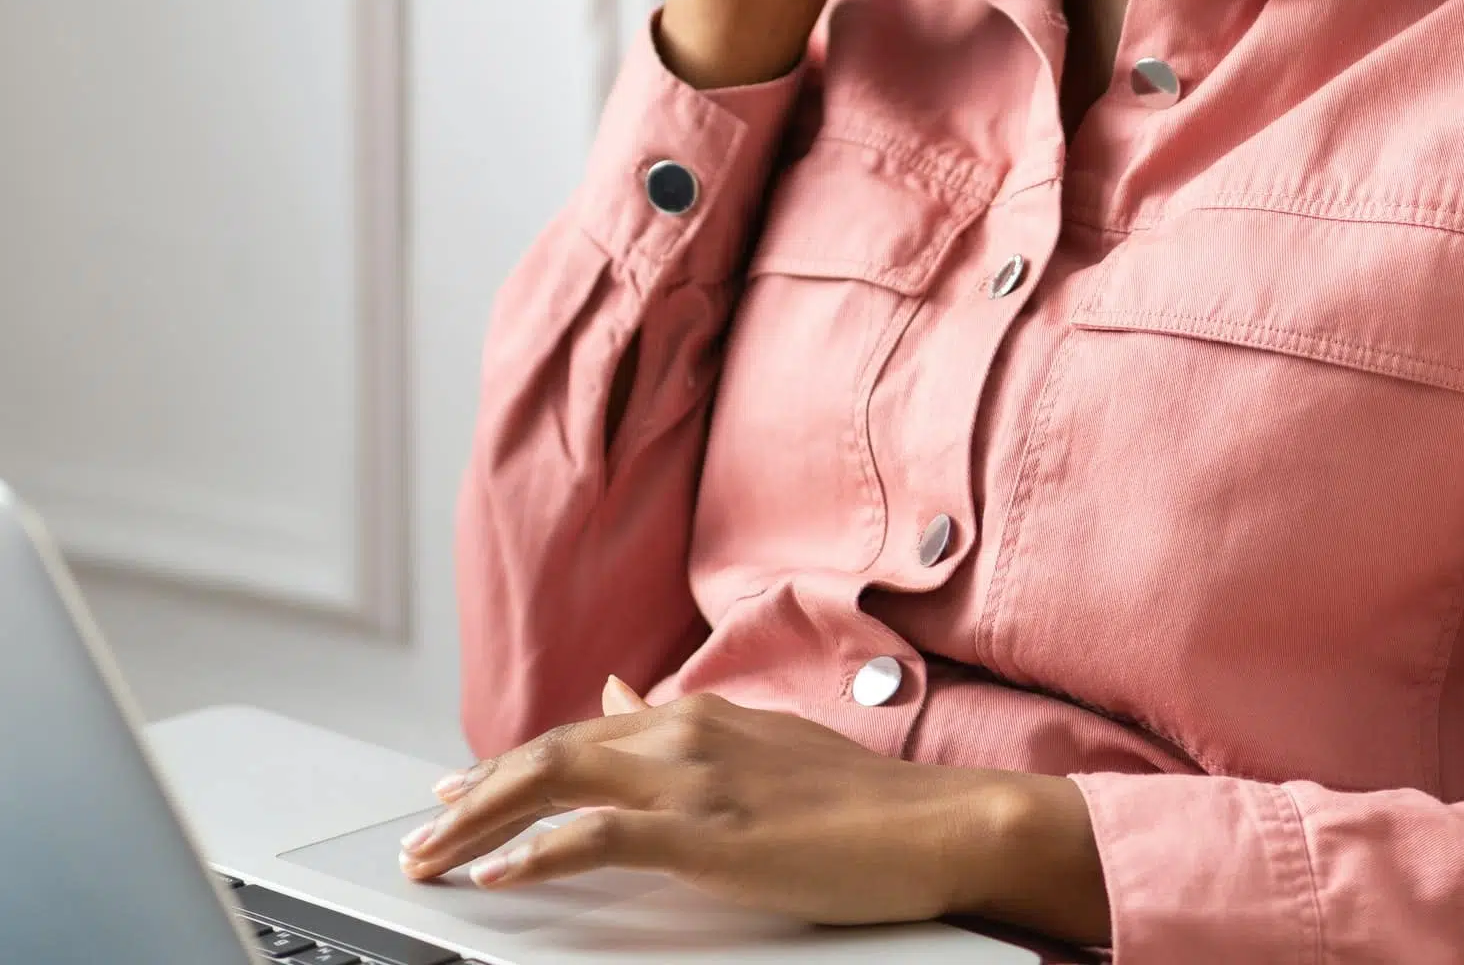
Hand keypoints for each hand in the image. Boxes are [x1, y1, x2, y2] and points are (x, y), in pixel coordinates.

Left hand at [397, 682, 1109, 944]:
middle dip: (473, 794)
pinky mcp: (706, 831)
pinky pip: (597, 837)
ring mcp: (693, 778)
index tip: (458, 792)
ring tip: (431, 856)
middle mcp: (685, 732)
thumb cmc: (858, 801)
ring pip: (556, 782)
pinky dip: (537, 854)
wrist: (932, 823)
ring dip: (481, 822)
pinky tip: (497, 877)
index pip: (579, 734)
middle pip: (549, 752)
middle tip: (420, 834)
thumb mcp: (762, 746)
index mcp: (697, 716)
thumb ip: (685, 727)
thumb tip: (619, 698)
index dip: (509, 764)